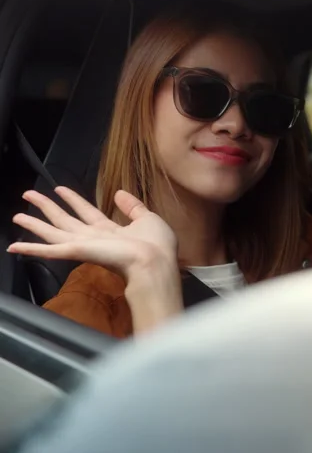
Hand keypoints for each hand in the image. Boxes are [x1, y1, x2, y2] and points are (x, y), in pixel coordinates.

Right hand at [9, 187, 182, 332]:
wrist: (154, 263)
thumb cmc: (155, 245)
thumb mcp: (147, 219)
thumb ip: (132, 206)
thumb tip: (119, 192)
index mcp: (110, 231)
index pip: (87, 212)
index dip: (73, 199)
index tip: (60, 189)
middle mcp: (93, 238)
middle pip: (64, 220)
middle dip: (47, 207)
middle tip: (28, 195)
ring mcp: (82, 246)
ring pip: (52, 232)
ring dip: (34, 223)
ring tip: (17, 215)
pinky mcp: (76, 252)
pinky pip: (49, 250)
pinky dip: (30, 249)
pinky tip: (14, 246)